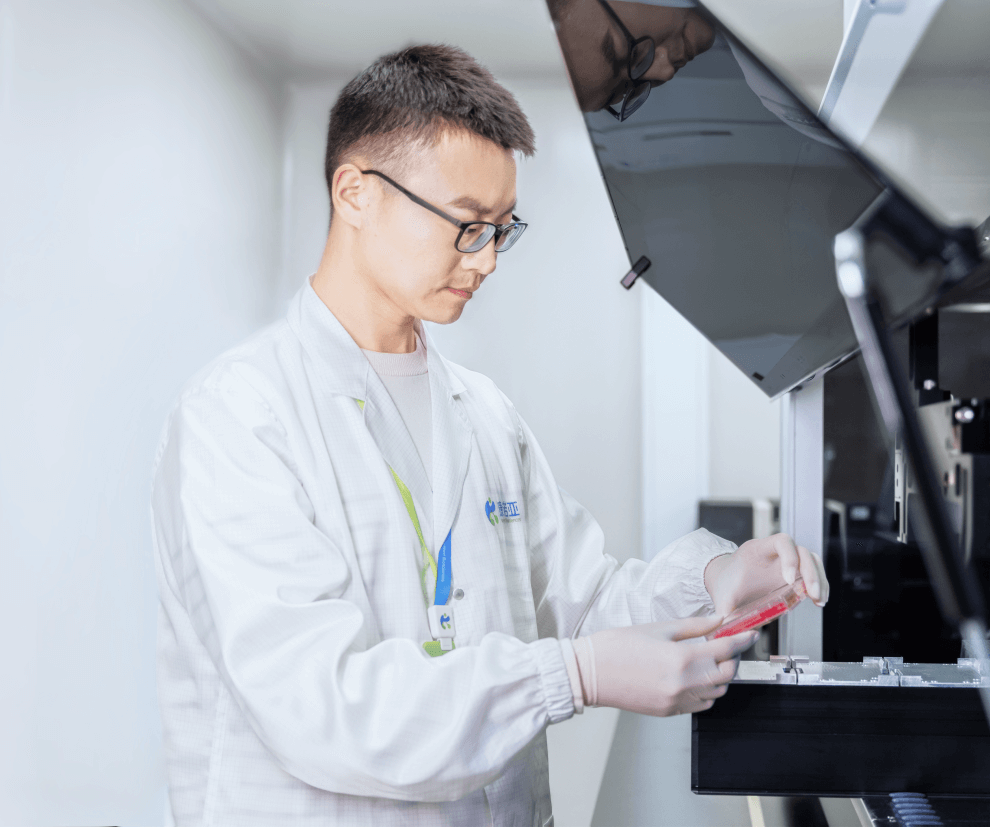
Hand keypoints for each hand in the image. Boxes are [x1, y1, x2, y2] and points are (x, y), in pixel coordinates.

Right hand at [572, 616, 756, 716]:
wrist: (591, 673)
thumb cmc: (618, 646)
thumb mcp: (659, 628)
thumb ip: (694, 626)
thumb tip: (719, 621)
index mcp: (681, 658)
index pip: (726, 649)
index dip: (743, 639)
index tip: (750, 633)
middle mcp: (684, 683)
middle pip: (728, 674)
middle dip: (733, 658)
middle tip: (729, 644)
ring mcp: (677, 700)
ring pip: (718, 691)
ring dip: (721, 675)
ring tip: (711, 659)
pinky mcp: (670, 711)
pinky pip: (702, 703)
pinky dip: (707, 691)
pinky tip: (696, 676)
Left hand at [704, 533, 828, 616]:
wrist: (727, 579)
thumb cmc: (725, 583)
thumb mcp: (723, 596)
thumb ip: (723, 611)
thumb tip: (722, 627)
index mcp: (757, 550)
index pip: (781, 541)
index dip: (789, 557)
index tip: (788, 579)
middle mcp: (775, 553)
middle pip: (802, 552)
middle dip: (811, 572)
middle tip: (811, 594)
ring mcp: (787, 562)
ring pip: (812, 561)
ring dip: (819, 579)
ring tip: (819, 600)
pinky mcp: (794, 573)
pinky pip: (813, 572)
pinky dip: (819, 585)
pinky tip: (818, 600)